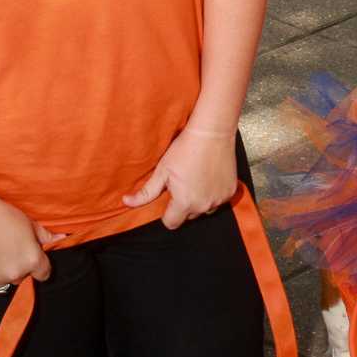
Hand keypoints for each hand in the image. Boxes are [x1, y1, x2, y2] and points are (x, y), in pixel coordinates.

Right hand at [0, 191, 64, 297]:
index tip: (31, 258)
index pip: (44, 273)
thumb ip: (45, 236)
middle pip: (22, 277)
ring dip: (2, 274)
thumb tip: (62, 239)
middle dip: (18, 266)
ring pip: (4, 283)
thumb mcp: (29, 222)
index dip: (39, 265)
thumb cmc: (1, 213)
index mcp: (32, 260)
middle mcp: (15, 273)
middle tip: (9, 249)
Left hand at [124, 126, 238, 228]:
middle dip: (183, 205)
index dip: (167, 213)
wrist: (212, 132)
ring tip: (196, 179)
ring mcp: (219, 200)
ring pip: (204, 209)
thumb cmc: (185, 149)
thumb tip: (126, 203)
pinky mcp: (230, 192)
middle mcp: (204, 206)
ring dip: (199, 200)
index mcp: (185, 203)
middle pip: (188, 216)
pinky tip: (208, 177)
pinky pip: (218, 200)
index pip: (171, 223)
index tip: (168, 197)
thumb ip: (146, 192)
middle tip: (182, 183)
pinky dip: (213, 193)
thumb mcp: (162, 170)